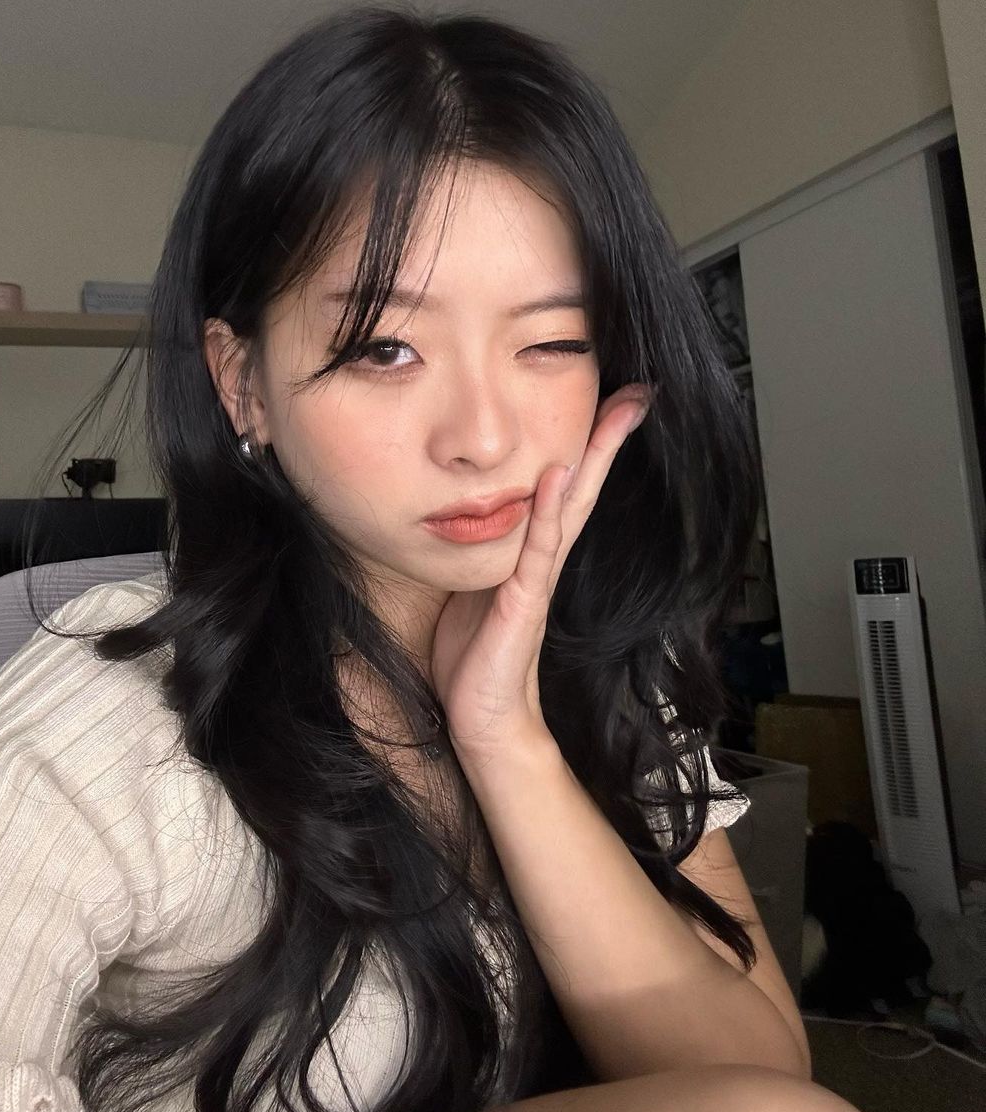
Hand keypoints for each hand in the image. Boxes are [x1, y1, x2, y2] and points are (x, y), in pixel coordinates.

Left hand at [429, 384, 651, 753]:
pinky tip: (558, 475)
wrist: (484, 718)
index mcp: (534, 554)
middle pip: (585, 488)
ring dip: (592, 460)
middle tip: (638, 393)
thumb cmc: (477, 656)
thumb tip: (472, 512)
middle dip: (608, 439)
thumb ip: (485, 550)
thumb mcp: (475, 587)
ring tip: (613, 414)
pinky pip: (538, 549)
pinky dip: (549, 511)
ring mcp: (538, 578)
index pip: (569, 489)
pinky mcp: (523, 601)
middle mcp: (545, 560)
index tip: (612, 403)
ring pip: (571, 508)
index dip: (589, 446)